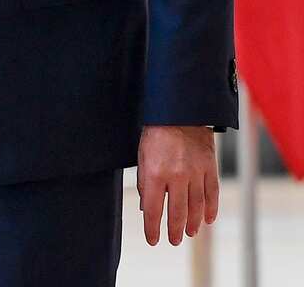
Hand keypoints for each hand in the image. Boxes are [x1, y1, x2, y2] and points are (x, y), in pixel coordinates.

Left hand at [137, 125, 218, 245]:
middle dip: (174, 230)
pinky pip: (212, 194)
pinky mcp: (210, 168)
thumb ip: (145, 183)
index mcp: (155, 173)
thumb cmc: (156, 133)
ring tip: (190, 233)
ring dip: (193, 223)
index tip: (153, 240)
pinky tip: (208, 220)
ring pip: (196, 206)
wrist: (180, 112)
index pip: (153, 209)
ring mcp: (196, 173)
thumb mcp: (142, 156)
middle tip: (174, 240)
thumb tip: (147, 207)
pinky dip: (211, 209)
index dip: (153, 228)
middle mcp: (176, 176)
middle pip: (177, 212)